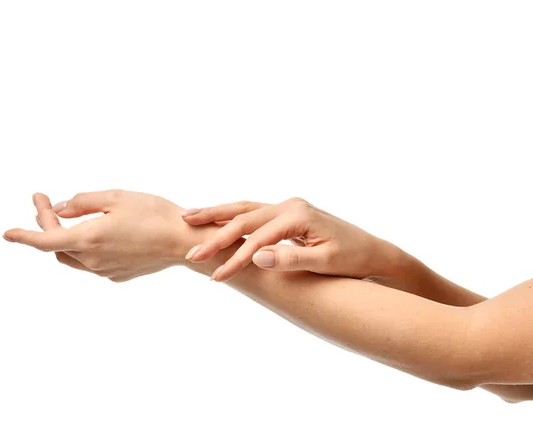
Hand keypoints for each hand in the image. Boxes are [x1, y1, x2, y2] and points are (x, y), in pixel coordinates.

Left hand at [4, 190, 186, 281]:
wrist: (183, 241)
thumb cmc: (154, 214)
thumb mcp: (116, 197)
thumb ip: (82, 202)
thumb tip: (61, 209)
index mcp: (89, 238)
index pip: (43, 240)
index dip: (23, 235)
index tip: (7, 233)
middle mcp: (92, 259)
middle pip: (57, 246)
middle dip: (48, 225)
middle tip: (48, 202)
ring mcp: (105, 270)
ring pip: (72, 257)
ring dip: (64, 239)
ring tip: (70, 218)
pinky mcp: (117, 274)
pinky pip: (92, 262)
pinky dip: (85, 248)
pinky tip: (100, 233)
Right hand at [181, 197, 400, 281]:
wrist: (371, 251)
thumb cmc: (352, 259)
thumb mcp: (325, 262)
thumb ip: (291, 259)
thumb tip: (256, 257)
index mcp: (298, 215)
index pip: (258, 238)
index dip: (236, 259)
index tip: (217, 276)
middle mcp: (289, 205)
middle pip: (244, 217)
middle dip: (215, 234)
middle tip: (191, 251)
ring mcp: (286, 206)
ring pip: (244, 207)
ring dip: (215, 213)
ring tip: (187, 217)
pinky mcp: (285, 212)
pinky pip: (251, 211)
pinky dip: (230, 214)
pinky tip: (214, 218)